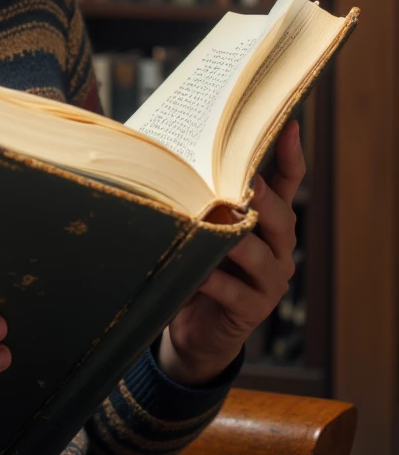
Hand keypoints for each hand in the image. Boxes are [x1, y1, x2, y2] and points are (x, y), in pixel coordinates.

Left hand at [158, 120, 304, 386]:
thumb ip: (197, 196)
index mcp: (268, 221)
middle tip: (242, 180)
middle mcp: (278, 247)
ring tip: (212, 224)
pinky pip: (235, 291)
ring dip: (235, 238)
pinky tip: (195, 274)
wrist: (194, 330)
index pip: (287, 184)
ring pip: (260, 252)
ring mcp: (270, 279)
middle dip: (262, 197)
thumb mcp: (200, 228)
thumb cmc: (195, 265)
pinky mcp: (254, 308)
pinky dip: (214, 280)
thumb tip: (163, 148)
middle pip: (280, 215)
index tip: (291, 125)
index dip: (291, 156)